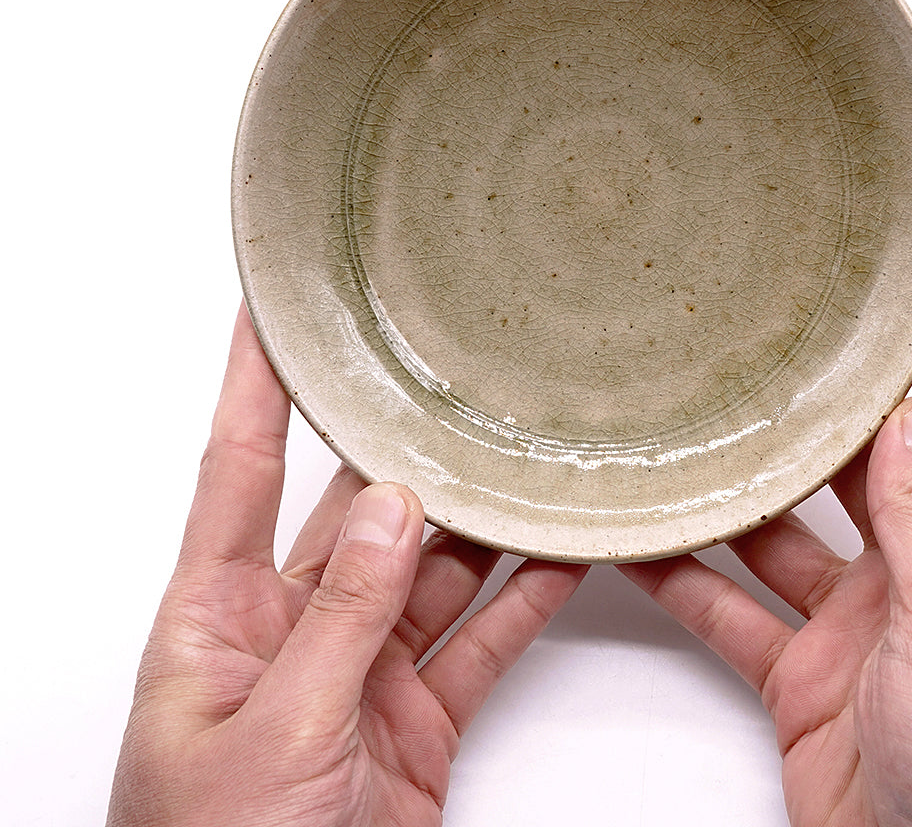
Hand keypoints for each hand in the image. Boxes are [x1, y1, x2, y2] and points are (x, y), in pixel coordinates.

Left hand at [108, 306, 585, 826]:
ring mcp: (360, 670)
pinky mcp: (417, 717)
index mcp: (217, 616)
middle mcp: (291, 627)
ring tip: (531, 454)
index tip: (270, 310)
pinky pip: (480, 639)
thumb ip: (342, 616)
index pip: (236, 469)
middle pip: (358, 509)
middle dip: (407, 446)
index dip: (251, 383)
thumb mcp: (275, 732)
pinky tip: (564, 553)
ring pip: (434, 568)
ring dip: (483, 520)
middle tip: (456, 375)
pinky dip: (525, 599)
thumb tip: (393, 506)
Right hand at [621, 276, 911, 825]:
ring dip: (736, 490)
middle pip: (868, 464)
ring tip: (686, 429)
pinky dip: (687, 578)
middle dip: (821, 405)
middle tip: (770, 336)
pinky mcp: (805, 674)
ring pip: (786, 530)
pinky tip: (641, 543)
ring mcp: (862, 624)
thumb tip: (905, 422)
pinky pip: (735, 608)